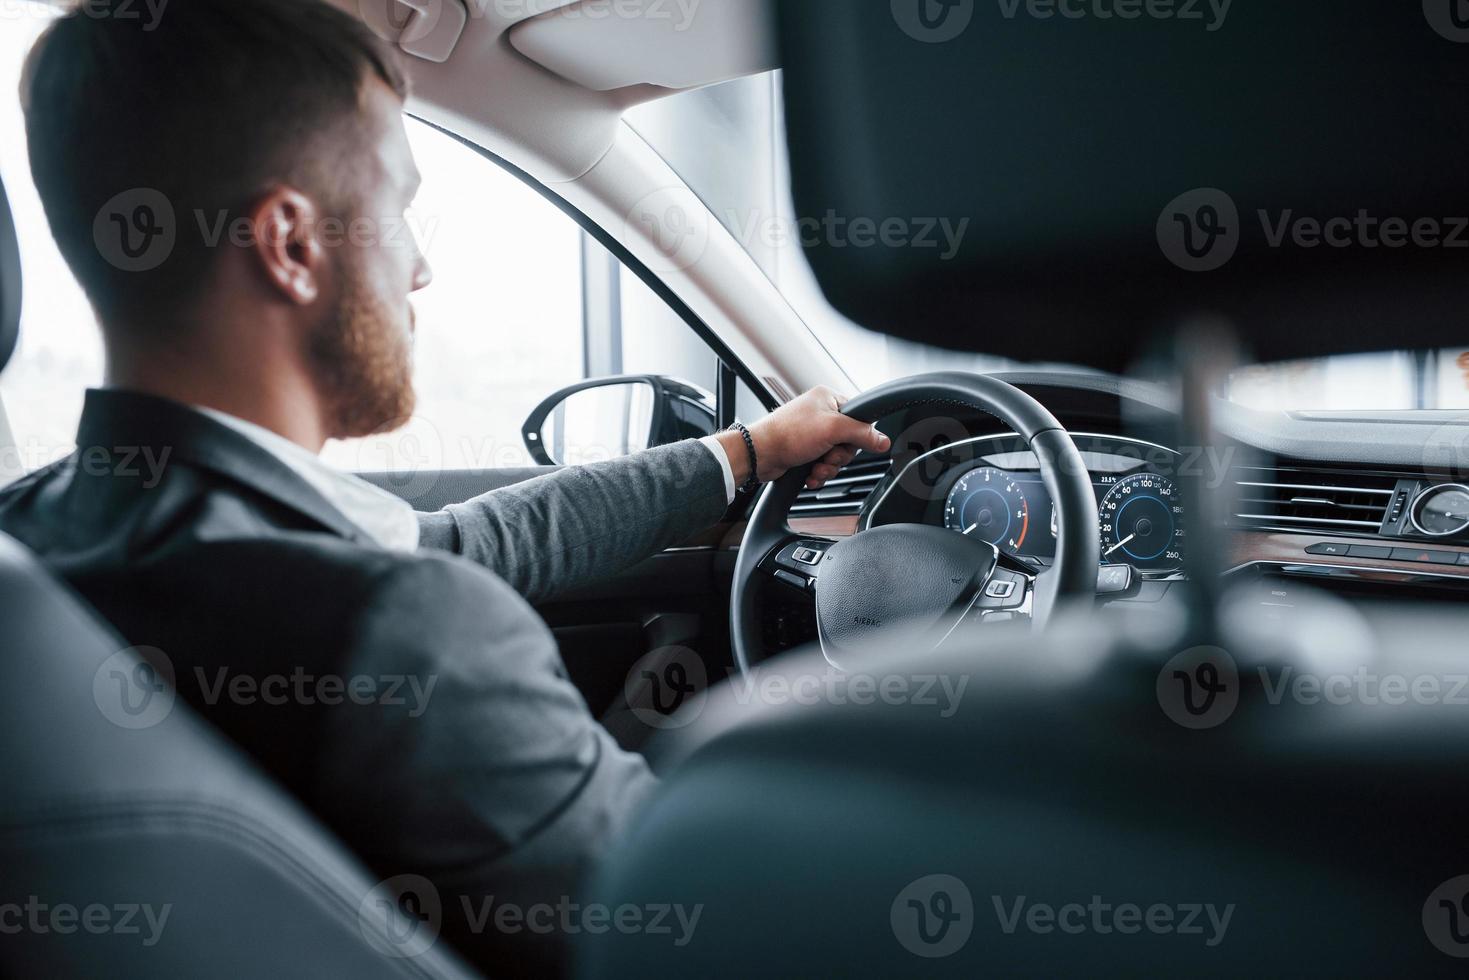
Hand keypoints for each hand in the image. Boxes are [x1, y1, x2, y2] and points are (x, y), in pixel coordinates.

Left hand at [716, 387, 890, 490]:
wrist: (760, 455)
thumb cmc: (787, 434)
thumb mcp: (832, 429)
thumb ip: (861, 433)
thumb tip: (883, 440)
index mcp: (828, 398)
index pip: (859, 417)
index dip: (857, 435)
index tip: (849, 443)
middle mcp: (821, 414)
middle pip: (849, 441)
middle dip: (839, 455)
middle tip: (827, 455)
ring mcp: (813, 433)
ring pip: (837, 455)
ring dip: (828, 466)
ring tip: (816, 466)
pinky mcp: (805, 450)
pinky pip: (824, 464)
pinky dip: (819, 472)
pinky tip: (810, 474)